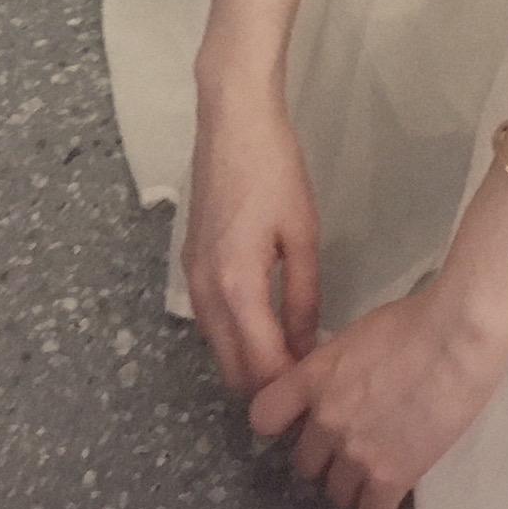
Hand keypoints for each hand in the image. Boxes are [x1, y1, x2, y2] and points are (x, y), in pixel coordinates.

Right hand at [182, 76, 322, 400]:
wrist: (232, 122)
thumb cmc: (275, 170)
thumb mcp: (302, 234)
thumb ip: (304, 296)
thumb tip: (307, 344)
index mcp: (235, 289)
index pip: (260, 367)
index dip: (289, 386)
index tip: (319, 386)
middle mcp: (204, 295)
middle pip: (232, 370)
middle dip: (268, 382)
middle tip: (309, 374)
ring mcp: (191, 280)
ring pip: (218, 349)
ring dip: (250, 360)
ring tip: (294, 350)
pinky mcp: (188, 265)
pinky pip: (210, 322)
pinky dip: (235, 335)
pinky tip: (267, 321)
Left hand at [247, 277, 507, 508]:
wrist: (458, 335)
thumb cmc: (417, 319)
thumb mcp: (360, 334)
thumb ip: (338, 369)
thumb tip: (340, 385)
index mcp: (314, 378)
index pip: (264, 416)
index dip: (281, 423)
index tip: (301, 421)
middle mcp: (326, 420)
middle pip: (305, 464)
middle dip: (326, 457)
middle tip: (354, 442)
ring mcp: (355, 452)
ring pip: (335, 493)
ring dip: (352, 484)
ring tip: (376, 469)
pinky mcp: (390, 476)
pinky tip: (389, 496)